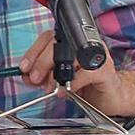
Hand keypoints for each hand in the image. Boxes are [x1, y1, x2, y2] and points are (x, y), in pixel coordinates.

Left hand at [18, 31, 134, 117]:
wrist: (111, 96)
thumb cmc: (85, 84)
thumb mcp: (57, 79)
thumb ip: (42, 75)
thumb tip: (26, 75)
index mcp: (71, 42)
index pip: (49, 38)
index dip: (33, 52)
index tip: (23, 67)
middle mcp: (84, 44)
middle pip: (58, 45)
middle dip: (41, 63)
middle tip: (34, 78)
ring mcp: (96, 55)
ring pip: (70, 57)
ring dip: (55, 74)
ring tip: (50, 87)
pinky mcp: (105, 70)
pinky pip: (85, 74)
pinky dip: (72, 83)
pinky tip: (66, 91)